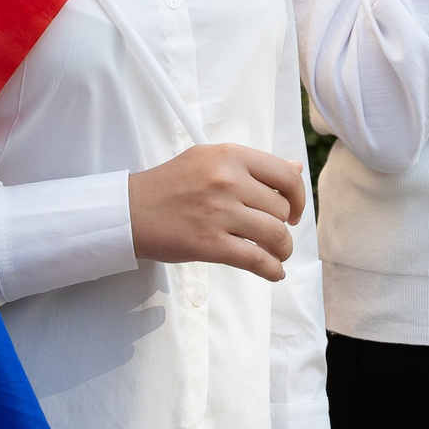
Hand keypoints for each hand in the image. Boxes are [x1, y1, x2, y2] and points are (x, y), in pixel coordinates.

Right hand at [128, 144, 304, 281]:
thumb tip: (296, 167)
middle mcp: (228, 180)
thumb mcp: (210, 159)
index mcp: (230, 156)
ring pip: (274, 235)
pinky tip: (274, 273)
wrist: (130, 210)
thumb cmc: (171, 184)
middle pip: (280, 209)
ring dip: (282, 250)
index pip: (286, 176)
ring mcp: (219, 212)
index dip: (298, 197)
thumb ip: (252, 165)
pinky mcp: (209, 243)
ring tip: (277, 254)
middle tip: (275, 234)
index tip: (293, 210)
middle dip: (284, 226)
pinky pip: (256, 260)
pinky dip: (272, 270)